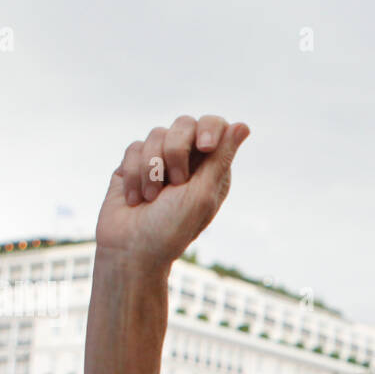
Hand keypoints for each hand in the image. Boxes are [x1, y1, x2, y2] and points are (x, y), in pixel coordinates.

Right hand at [95, 115, 249, 270]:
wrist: (131, 250)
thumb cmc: (172, 228)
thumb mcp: (202, 194)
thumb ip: (220, 158)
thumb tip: (243, 125)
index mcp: (212, 169)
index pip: (215, 126)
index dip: (209, 129)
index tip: (205, 147)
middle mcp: (188, 162)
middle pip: (184, 123)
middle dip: (175, 151)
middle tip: (175, 183)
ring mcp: (160, 161)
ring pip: (156, 134)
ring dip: (152, 169)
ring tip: (151, 198)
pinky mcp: (134, 164)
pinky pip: (134, 147)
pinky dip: (134, 174)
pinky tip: (136, 198)